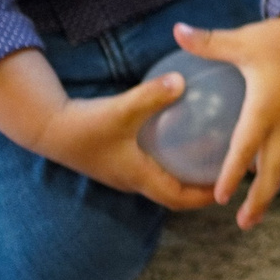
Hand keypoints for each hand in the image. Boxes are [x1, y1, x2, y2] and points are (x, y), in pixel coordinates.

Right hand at [0, 47, 213, 209]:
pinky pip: (153, 164)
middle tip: (231, 170)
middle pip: (176, 194)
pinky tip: (182, 132)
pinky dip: (171, 157)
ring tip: (212, 154)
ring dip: (187, 173)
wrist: (47, 127)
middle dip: (203, 187)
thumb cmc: (84, 123)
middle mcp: (134, 180)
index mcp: (139, 178)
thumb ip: (152, 95)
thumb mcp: (121, 109)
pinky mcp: (118, 158)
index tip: (232, 187)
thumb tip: (183, 80)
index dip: (206, 197)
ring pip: (164, 179)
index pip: (180, 199)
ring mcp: (125, 171)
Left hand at [172, 12, 279, 227]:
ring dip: (269, 189)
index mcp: (266, 108)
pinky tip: (261, 172)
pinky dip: (274, 168)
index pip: (246, 148)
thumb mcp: (244, 39)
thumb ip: (209, 42)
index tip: (220, 198)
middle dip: (260, 200)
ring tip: (253, 212)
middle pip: (273, 171)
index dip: (232, 174)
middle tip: (243, 222)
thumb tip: (177, 30)